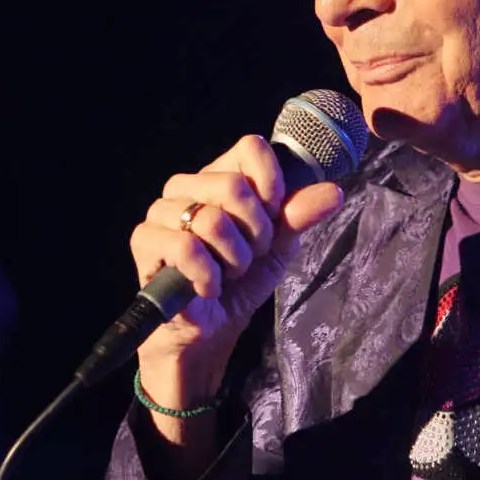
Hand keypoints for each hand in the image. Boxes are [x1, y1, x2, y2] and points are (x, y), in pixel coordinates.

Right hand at [130, 135, 343, 407]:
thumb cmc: (240, 284)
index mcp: (219, 177)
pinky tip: (207, 288)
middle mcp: (187, 187)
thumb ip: (299, 216)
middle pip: (233, 185)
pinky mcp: (144, 240)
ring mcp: (161, 212)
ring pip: (211, 220)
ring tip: (227, 275)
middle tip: (249, 258)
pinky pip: (186, 247)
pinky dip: (207, 275)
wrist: (211, 332)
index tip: (273, 221)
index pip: (250, 148)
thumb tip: (334, 192)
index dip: (271, 186)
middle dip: (255, 234)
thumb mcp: (278, 248)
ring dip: (232, 259)